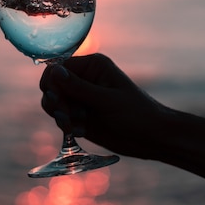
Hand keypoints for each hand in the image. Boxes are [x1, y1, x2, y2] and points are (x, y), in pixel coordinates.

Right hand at [40, 53, 165, 159]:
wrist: (152, 138)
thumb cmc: (136, 114)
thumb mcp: (107, 100)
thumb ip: (79, 87)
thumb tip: (54, 71)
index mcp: (92, 66)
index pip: (58, 67)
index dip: (52, 83)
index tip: (57, 101)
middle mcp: (84, 78)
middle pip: (52, 85)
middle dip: (55, 101)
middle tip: (66, 117)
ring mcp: (82, 98)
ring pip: (54, 102)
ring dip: (60, 114)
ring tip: (74, 126)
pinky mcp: (80, 116)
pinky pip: (61, 117)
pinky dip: (65, 125)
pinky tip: (80, 132)